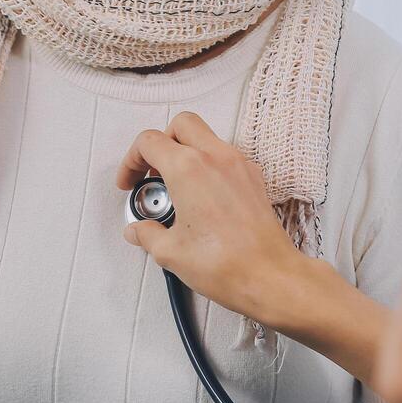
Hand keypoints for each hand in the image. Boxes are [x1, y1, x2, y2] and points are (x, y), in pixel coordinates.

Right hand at [116, 111, 338, 333]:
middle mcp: (216, 158)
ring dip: (186, 154)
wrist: (271, 277)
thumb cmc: (229, 264)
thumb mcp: (170, 252)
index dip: (131, 161)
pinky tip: (202, 198)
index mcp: (189, 168)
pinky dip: (209, 167)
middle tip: (152, 174)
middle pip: (181, 125)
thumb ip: (147, 234)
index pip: (149, 142)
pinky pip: (226, 158)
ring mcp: (239, 166)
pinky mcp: (255, 180)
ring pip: (207, 138)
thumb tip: (140, 230)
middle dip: (161, 143)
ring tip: (177, 189)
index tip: (130, 183)